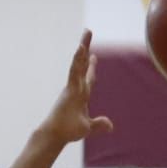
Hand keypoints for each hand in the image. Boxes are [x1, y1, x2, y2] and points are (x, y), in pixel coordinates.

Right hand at [37, 30, 114, 144]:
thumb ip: (98, 125)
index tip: (94, 56)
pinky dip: (78, 59)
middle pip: (83, 64)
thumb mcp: (87, 127)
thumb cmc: (68, 131)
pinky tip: (81, 48)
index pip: (88, 78)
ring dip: (83, 47)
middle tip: (88, 32)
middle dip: (86, 49)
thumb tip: (110, 126)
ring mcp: (73, 86)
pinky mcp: (69, 88)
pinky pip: (75, 70)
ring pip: (79, 63)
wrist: (56, 135)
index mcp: (81, 95)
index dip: (91, 67)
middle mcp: (76, 87)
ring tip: (87, 32)